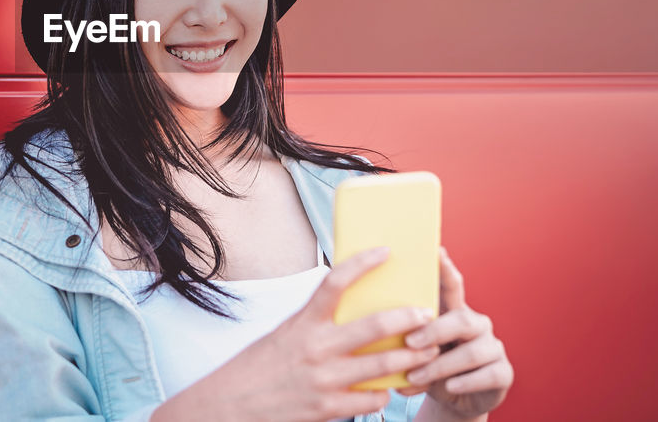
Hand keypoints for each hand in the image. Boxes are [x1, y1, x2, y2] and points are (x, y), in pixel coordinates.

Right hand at [151, 247, 441, 421]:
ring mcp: (324, 380)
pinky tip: (387, 387)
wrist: (230, 406)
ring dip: (411, 357)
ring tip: (427, 351)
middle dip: (408, 318)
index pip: (335, 281)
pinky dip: (384, 392)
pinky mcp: (328, 408)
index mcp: (303, 322)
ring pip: (383, 365)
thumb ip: (316, 323)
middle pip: (374, 326)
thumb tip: (350, 308)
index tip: (386, 251)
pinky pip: (371, 398)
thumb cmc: (259, 367)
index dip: (363, 263)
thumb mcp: (285, 334)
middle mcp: (315, 348)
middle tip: (427, 313)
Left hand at [394, 246, 512, 418]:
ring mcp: (493, 348)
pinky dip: (467, 382)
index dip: (446, 269)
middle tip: (410, 341)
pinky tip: (450, 387)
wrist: (454, 400)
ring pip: (472, 352)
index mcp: (454, 313)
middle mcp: (477, 325)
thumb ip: (403, 342)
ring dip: (441, 365)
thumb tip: (375, 338)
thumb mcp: (416, 353)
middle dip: (435, 330)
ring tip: (416, 375)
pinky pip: (489, 374)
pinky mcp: (503, 372)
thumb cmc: (430, 368)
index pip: (453, 286)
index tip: (436, 251)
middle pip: (462, 319)